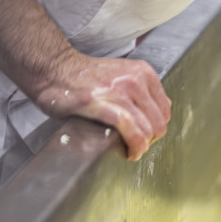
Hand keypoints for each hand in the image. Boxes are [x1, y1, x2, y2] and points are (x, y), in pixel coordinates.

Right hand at [35, 53, 170, 160]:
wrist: (55, 70)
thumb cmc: (86, 76)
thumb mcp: (123, 73)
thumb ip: (144, 90)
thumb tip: (164, 108)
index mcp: (142, 72)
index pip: (165, 110)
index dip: (156, 128)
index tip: (145, 136)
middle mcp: (134, 80)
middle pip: (158, 123)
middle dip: (150, 140)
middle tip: (137, 147)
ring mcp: (118, 91)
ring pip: (146, 129)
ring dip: (141, 147)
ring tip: (132, 152)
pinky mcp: (100, 103)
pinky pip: (128, 128)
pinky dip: (132, 144)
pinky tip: (127, 152)